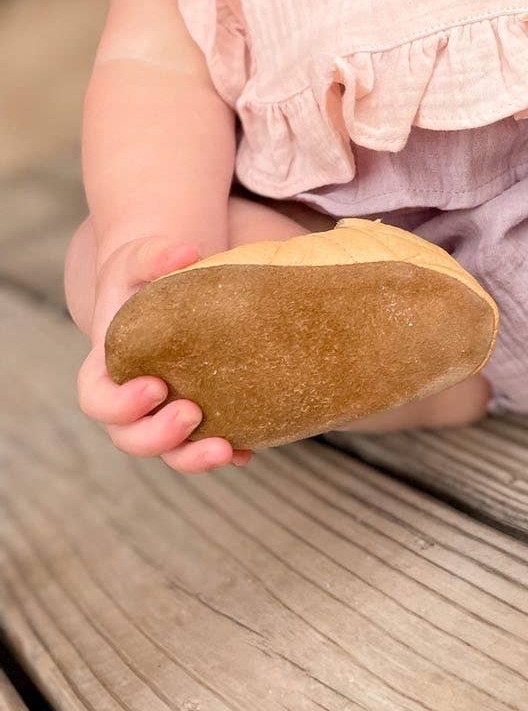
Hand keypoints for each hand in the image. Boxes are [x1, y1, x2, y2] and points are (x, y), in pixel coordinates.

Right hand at [78, 235, 252, 473]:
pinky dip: (229, 453)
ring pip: (169, 453)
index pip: (97, 399)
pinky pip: (207, 446)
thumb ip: (153, 255)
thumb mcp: (141, 258)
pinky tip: (248, 451)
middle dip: (157, 436)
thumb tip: (185, 253)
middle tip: (191, 413)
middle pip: (130, 437)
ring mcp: (164, 414)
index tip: (154, 385)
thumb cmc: (147, 275)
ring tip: (225, 449)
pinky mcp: (201, 418)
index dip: (119, 403)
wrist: (170, 288)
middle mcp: (132, 401)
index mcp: (107, 367)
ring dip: (193, 458)